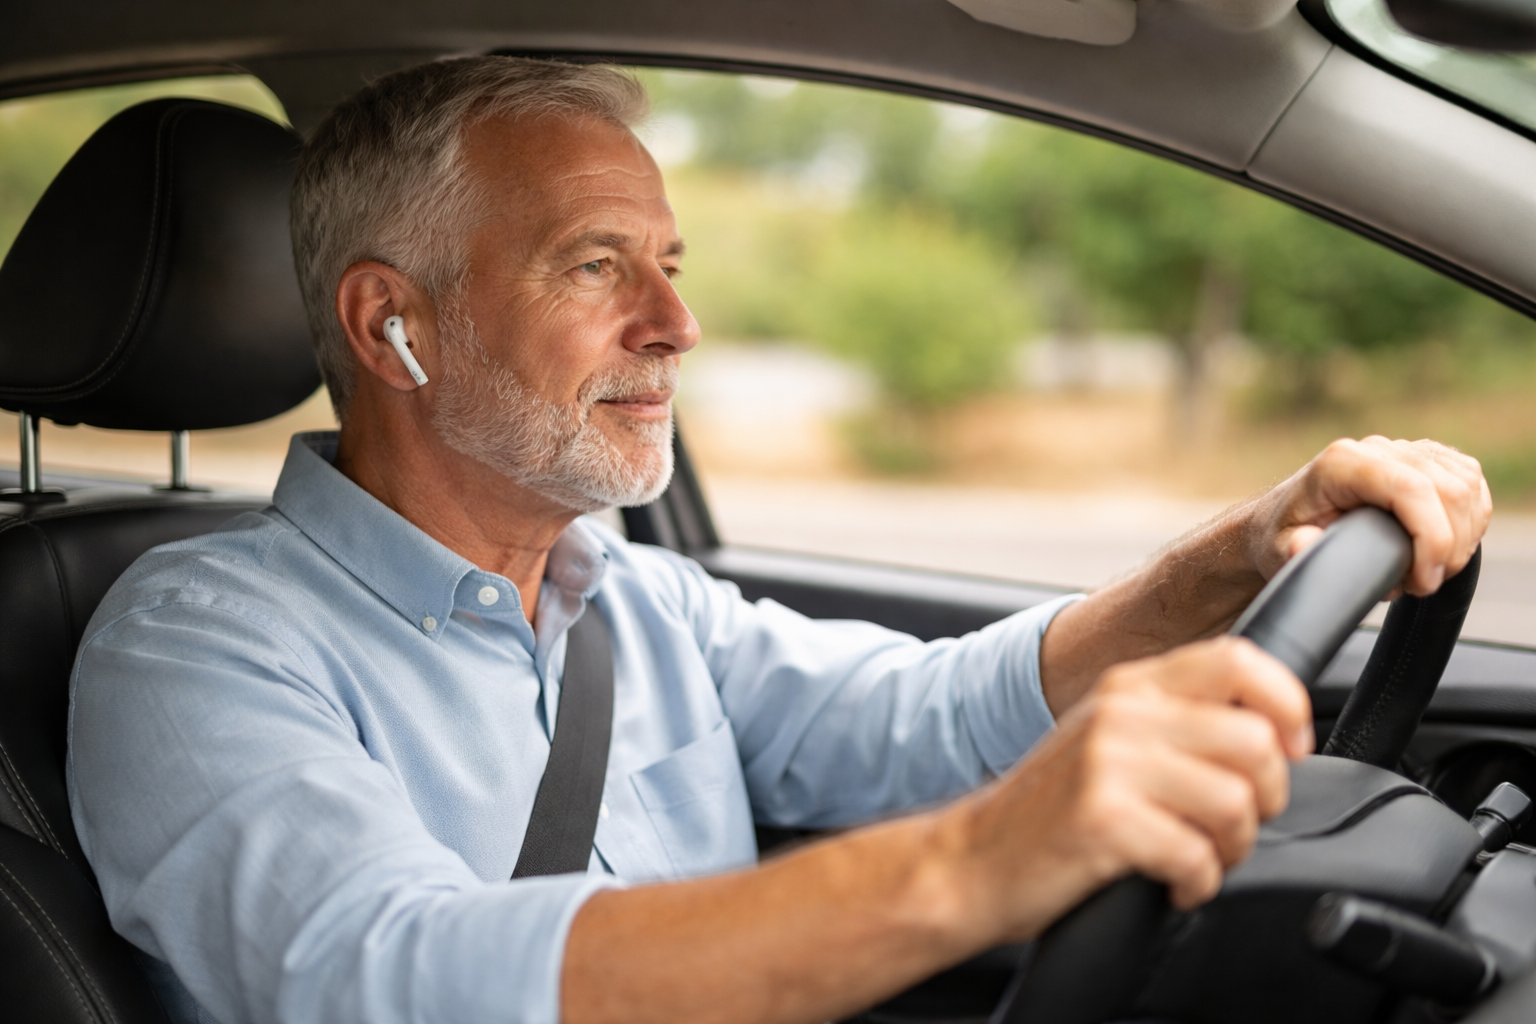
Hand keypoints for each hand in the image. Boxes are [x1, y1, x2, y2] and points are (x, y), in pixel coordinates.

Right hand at [953, 636, 1309, 939]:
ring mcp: (1109, 763)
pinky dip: (1197, 884)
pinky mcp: (1103, 819)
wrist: (971, 861)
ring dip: (1233, 848)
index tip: (1290, 749)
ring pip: (1236, 801)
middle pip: (1255, 739)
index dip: (1286, 705)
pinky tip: (1173, 886)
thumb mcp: (1109, 742)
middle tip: (1235, 825)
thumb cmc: (1050, 812)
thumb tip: (1275, 732)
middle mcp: (1121, 713)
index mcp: (1129, 685)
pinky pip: (1197, 855)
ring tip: (1201, 860)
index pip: (1239, 661)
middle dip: (1267, 797)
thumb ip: (1176, 721)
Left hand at [1246, 436, 1490, 596]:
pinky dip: (1470, 519)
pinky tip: (1446, 546)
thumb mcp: (1278, 550)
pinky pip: (1470, 482)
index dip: (1432, 537)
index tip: (1423, 579)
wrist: (1282, 522)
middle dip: (1449, 546)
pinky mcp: (1426, 459)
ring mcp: (1404, 450)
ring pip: (1465, 486)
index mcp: (1341, 464)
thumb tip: (1305, 543)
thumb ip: (1293, 550)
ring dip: (1462, 537)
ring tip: (1428, 570)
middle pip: (1449, 489)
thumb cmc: (1281, 536)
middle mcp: (1375, 450)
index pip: (1411, 488)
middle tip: (1422, 584)